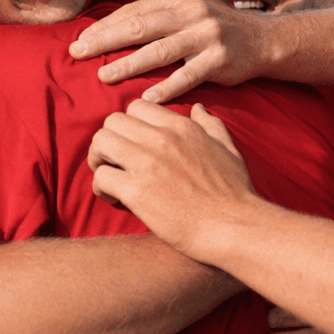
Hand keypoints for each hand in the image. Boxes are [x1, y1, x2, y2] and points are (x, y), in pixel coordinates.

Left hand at [70, 0, 270, 103]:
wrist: (261, 40)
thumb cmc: (215, 18)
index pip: (135, 10)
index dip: (105, 25)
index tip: (80, 38)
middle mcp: (192, 10)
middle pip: (141, 27)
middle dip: (106, 40)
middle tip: (78, 52)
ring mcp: (207, 36)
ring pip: (160, 51)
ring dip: (129, 64)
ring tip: (104, 75)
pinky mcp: (219, 60)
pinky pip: (188, 76)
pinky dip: (167, 88)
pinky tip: (146, 99)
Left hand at [88, 100, 256, 261]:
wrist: (235, 227)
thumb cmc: (234, 193)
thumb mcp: (228, 150)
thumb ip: (211, 126)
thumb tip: (198, 109)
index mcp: (181, 127)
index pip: (136, 106)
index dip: (129, 126)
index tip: (133, 145)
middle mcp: (161, 139)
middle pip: (112, 122)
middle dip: (109, 141)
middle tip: (115, 162)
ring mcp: (147, 163)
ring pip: (100, 143)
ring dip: (99, 161)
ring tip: (111, 179)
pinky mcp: (137, 191)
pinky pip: (101, 177)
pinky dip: (102, 188)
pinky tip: (116, 199)